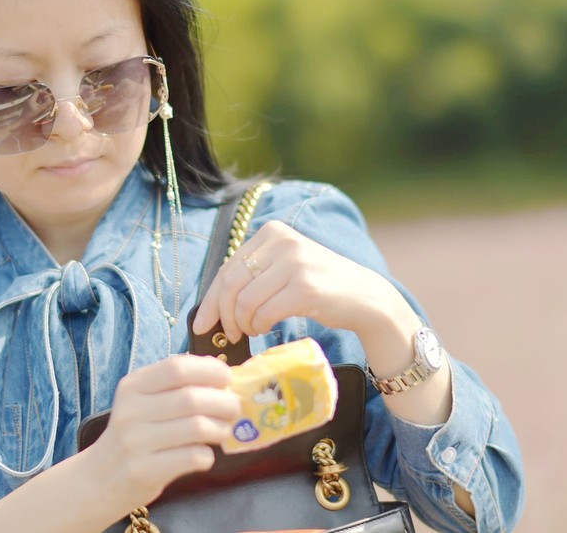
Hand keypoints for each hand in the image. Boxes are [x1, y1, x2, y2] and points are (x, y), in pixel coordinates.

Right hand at [88, 354, 241, 509]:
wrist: (99, 480)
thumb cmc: (134, 436)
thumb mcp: (143, 403)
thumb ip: (175, 388)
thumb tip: (222, 375)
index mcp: (133, 386)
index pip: (177, 367)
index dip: (209, 370)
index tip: (227, 378)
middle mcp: (131, 410)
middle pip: (191, 398)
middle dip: (223, 402)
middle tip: (235, 409)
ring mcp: (135, 442)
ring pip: (196, 427)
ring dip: (220, 429)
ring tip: (222, 432)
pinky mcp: (144, 471)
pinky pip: (192, 457)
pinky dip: (207, 455)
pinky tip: (204, 455)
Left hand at [191, 220, 414, 344]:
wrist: (364, 296)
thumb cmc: (319, 285)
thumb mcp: (286, 267)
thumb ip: (254, 275)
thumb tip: (213, 304)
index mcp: (272, 233)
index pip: (228, 266)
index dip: (211, 298)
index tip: (202, 322)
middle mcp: (282, 242)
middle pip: (232, 282)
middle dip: (223, 314)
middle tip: (228, 333)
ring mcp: (295, 263)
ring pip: (245, 300)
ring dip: (243, 323)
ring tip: (251, 330)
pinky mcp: (304, 287)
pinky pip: (264, 312)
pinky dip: (259, 326)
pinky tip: (264, 329)